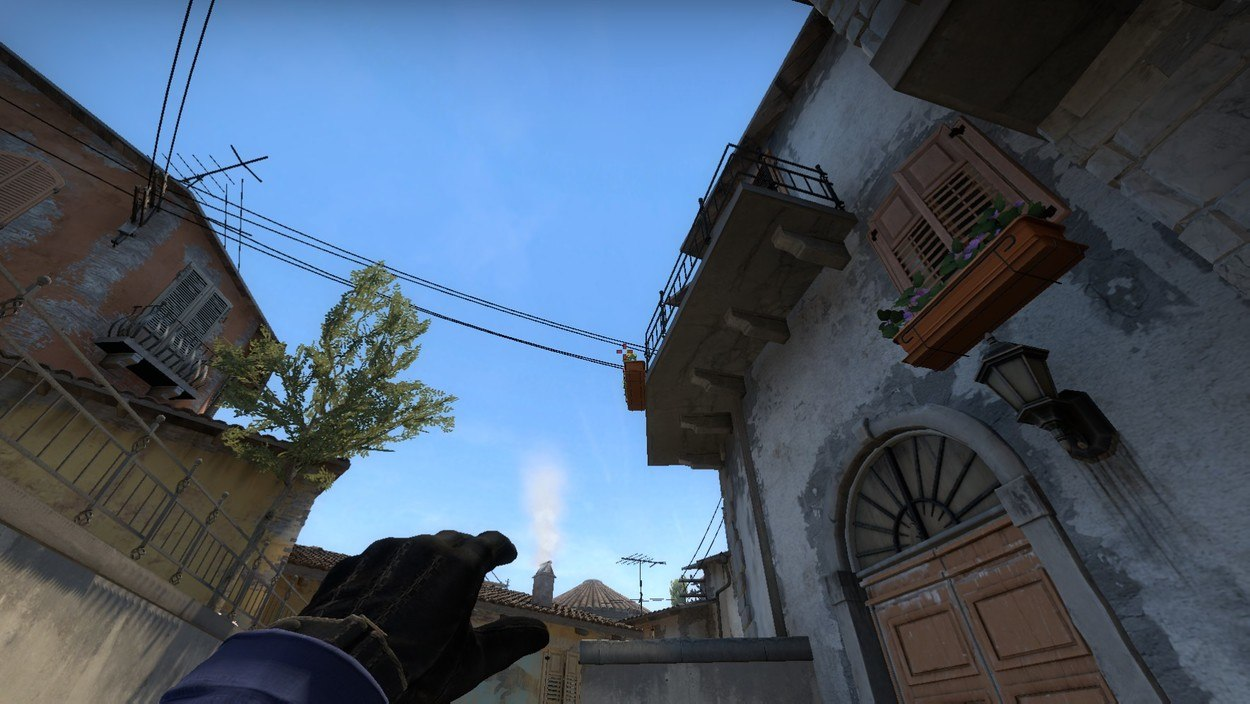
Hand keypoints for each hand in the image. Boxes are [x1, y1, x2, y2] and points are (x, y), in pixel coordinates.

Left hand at [294, 530, 548, 702]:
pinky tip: (384, 593)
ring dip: (424, 560)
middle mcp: (422, 547)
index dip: (502, 548)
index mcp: (460, 564)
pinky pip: (377, 561)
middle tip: (469, 570)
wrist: (340, 668)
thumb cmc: (416, 666)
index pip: (490, 542)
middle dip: (465, 552)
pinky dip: (388, 572)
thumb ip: (508, 642)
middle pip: (452, 540)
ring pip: (411, 547)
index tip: (508, 555)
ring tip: (424, 583)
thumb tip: (543, 631)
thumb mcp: (470, 662)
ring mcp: (381, 552)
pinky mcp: (349, 566)